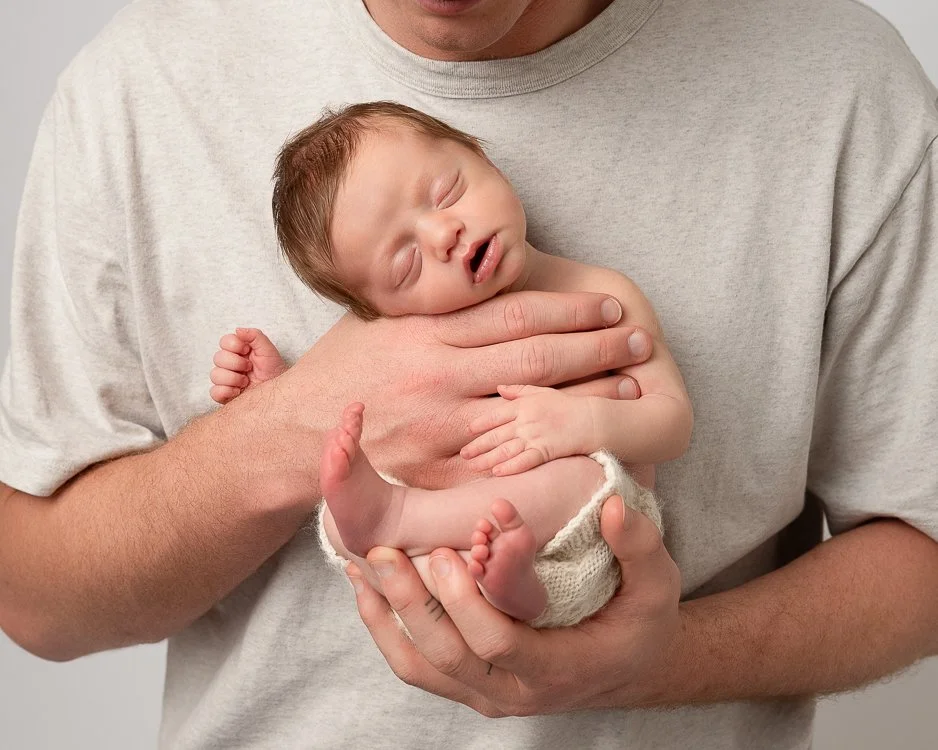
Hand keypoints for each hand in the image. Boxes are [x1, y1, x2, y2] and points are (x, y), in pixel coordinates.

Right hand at [209, 327, 286, 402]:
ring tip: (246, 382)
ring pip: (215, 374)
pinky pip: (215, 392)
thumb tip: (238, 329)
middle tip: (249, 368)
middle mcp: (229, 364)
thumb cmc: (274, 370)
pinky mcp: (225, 394)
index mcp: (238, 351)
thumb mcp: (268, 350)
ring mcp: (225, 379)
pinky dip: (226, 391)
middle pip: (218, 357)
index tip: (247, 351)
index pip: (224, 341)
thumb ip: (254, 335)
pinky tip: (239, 391)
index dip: (234, 345)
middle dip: (236, 363)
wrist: (279, 391)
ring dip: (233, 378)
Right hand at [251, 292, 652, 492]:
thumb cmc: (340, 371)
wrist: (296, 433)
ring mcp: (440, 425)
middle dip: (596, 348)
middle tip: (640, 340)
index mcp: (428, 330)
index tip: (609, 306)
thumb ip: (435, 309)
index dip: (570, 308)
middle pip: (535, 357)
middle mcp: (439, 374)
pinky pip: (503, 462)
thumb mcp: (381, 321)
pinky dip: (547, 452)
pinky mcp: (437, 470)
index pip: (515, 312)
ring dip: (586, 400)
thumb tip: (484, 282)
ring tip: (632, 390)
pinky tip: (585, 445)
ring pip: (530, 408)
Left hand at [347, 496, 681, 714]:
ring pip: (420, 667)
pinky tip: (368, 590)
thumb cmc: (640, 620)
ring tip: (362, 569)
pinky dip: (386, 630)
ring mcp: (486, 693)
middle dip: (410, 603)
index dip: (465, 602)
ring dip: (386, 618)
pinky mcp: (468, 684)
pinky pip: (416, 666)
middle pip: (446, 656)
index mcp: (558, 668)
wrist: (627, 666)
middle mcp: (513, 692)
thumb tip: (613, 508)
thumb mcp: (657, 584)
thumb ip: (639, 545)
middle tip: (384, 553)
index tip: (446, 553)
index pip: (497, 643)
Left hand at [460, 385, 598, 474]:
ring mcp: (536, 436)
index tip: (468, 431)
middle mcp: (526, 420)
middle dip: (478, 445)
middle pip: (496, 435)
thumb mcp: (543, 392)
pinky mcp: (547, 450)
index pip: (496, 415)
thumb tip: (499, 387)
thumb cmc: (568, 406)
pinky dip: (510, 467)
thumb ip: (519, 390)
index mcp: (524, 405)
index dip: (481, 424)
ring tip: (473, 466)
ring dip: (488, 459)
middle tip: (464, 454)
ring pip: (506, 449)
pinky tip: (497, 473)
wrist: (594, 420)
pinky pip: (525, 460)